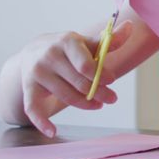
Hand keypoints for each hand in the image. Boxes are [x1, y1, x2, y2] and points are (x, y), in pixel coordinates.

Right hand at [17, 20, 133, 136]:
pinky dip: (42, 122)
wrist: (33, 51)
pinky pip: (33, 108)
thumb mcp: (86, 42)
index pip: (86, 65)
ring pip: (65, 96)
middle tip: (112, 99)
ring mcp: (38, 73)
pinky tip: (53, 131)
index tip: (112, 80)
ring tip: (98, 105)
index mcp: (67, 42)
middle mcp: (50, 56)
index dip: (101, 75)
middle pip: (78, 82)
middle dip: (98, 92)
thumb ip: (108, 40)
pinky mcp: (29, 88)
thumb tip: (130, 26)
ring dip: (84, 104)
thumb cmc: (68, 48)